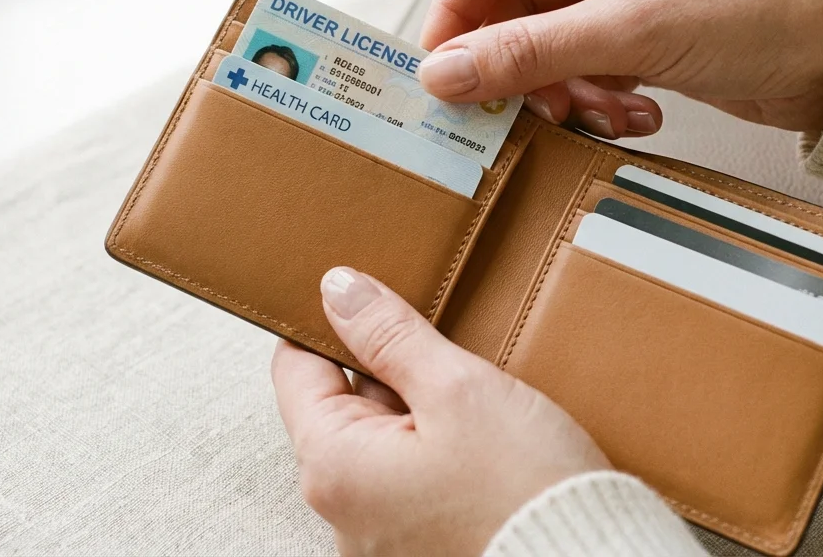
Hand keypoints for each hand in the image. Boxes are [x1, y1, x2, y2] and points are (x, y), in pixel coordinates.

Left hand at [271, 267, 609, 555]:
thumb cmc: (526, 491)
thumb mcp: (457, 387)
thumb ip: (390, 335)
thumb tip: (340, 291)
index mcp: (333, 468)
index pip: (296, 368)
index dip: (332, 323)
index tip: (372, 300)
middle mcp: (344, 510)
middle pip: (342, 405)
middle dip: (388, 368)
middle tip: (443, 351)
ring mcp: (380, 534)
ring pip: (382, 441)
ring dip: (419, 410)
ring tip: (474, 400)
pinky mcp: (419, 544)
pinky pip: (410, 478)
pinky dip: (438, 449)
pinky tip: (482, 438)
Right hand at [417, 0, 822, 137]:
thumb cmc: (771, 6)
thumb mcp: (637, 30)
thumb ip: (530, 52)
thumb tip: (446, 73)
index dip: (458, 13)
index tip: (443, 76)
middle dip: (519, 63)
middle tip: (520, 113)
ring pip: (545, 39)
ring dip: (563, 87)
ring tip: (602, 112)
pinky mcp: (643, 19)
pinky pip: (584, 60)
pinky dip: (596, 94)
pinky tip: (637, 111)